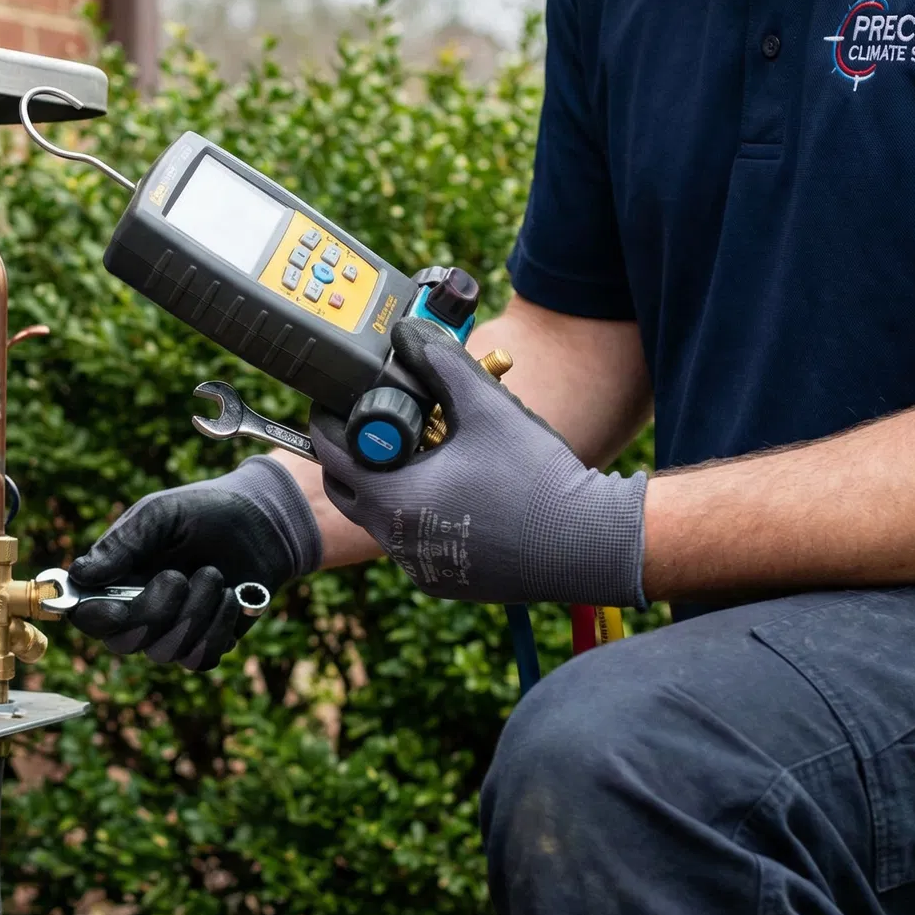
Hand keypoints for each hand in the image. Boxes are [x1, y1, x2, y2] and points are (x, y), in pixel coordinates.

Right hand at [67, 457, 320, 669]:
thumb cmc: (203, 510)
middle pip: (124, 643)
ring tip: (214, 576)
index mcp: (117, 579)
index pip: (87, 616)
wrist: (262, 521)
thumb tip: (79, 574)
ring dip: (194, 613)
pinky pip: (201, 658)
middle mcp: (139, 611)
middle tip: (179, 576)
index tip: (118, 607)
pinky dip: (217, 628)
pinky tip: (230, 597)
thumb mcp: (160, 514)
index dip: (96, 619)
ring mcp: (173, 631)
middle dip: (154, 613)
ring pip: (165, 652)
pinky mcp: (207, 642)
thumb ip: (122, 543)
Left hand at [311, 319, 647, 606]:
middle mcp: (396, 542)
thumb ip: (440, 365)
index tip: (332, 401)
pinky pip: (414, 544)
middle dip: (352, 456)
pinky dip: (419, 516)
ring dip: (388, 488)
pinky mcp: (445, 582)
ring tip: (416, 454)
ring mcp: (420, 568)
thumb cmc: (536, 476)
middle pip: (350, 491)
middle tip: (370, 425)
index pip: (331, 455)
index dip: (326, 422)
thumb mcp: (485, 407)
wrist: (587, 544)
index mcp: (393, 500)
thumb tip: (407, 333)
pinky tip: (448, 492)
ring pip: (384, 521)